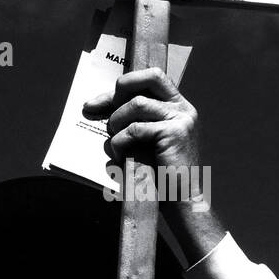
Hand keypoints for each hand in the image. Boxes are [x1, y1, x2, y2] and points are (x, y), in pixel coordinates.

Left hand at [82, 67, 200, 173]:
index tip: (99, 102)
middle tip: (98, 110)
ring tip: (115, 142)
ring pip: (137, 104)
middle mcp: (184, 108)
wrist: (182, 200)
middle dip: (120, 91)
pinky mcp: (175, 133)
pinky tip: (120, 156)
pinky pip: (135, 128)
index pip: (152, 77)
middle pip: (149, 77)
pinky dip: (120, 142)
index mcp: (179, 107)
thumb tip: (95, 105)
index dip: (125, 84)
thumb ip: (133, 120)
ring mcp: (182, 119)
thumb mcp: (146, 140)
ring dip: (117, 122)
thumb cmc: (160, 174)